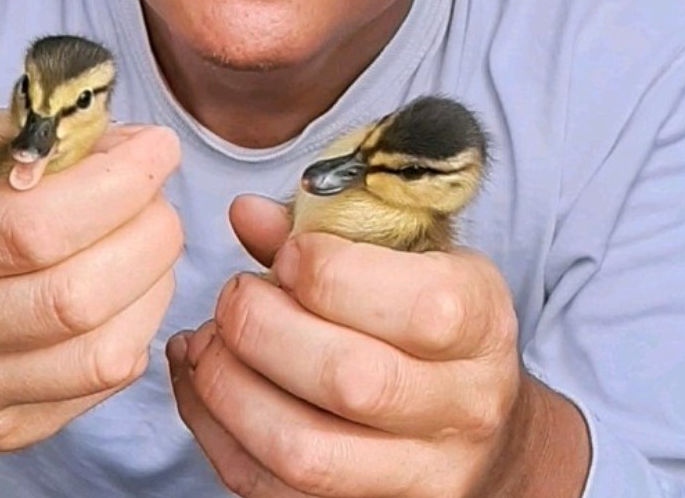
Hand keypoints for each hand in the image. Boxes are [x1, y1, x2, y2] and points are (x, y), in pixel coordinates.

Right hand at [0, 107, 182, 459]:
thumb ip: (27, 135)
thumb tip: (128, 142)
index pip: (31, 227)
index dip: (117, 186)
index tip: (155, 148)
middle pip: (74, 296)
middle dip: (147, 232)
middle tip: (154, 197)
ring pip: (102, 352)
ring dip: (153, 284)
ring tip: (145, 240)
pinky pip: (100, 386)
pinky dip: (134, 328)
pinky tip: (121, 290)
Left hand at [167, 196, 584, 496]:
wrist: (477, 424)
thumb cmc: (428, 320)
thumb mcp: (406, 257)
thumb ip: (327, 231)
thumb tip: (246, 214)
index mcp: (482, 324)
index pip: (421, 307)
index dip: (330, 272)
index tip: (286, 255)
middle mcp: (463, 408)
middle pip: (353, 382)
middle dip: (263, 328)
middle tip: (233, 298)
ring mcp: (418, 475)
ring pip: (304, 453)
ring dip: (228, 389)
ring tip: (208, 342)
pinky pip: (268, 490)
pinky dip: (215, 432)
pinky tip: (202, 382)